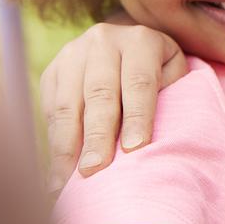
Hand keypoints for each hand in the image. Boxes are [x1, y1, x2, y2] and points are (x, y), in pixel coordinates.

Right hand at [39, 22, 186, 191]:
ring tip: (66, 183)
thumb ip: (169, 98)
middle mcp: (104, 41)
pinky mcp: (52, 71)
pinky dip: (52, 145)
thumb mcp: (174, 76)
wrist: (126, 47)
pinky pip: (50, 111)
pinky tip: (55, 173)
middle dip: (97, 135)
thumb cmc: (159, 74)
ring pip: (68, 104)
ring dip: (66, 147)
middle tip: (94, 170)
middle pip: (100, 94)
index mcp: (141, 40)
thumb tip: (146, 139)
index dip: (137, 116)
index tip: (134, 150)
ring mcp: (73, 53)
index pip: (139, 82)